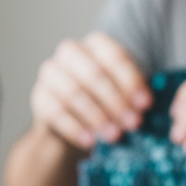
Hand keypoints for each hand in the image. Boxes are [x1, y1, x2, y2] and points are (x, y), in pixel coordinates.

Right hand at [29, 32, 151, 149]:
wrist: (71, 118)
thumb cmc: (103, 99)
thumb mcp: (123, 91)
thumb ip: (133, 95)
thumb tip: (145, 107)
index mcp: (96, 44)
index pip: (113, 56)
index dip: (131, 81)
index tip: (145, 105)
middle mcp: (70, 52)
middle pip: (93, 73)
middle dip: (115, 101)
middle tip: (132, 123)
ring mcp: (51, 73)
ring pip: (73, 92)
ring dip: (97, 116)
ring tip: (113, 135)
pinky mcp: (39, 96)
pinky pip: (56, 112)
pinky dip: (75, 128)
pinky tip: (90, 141)